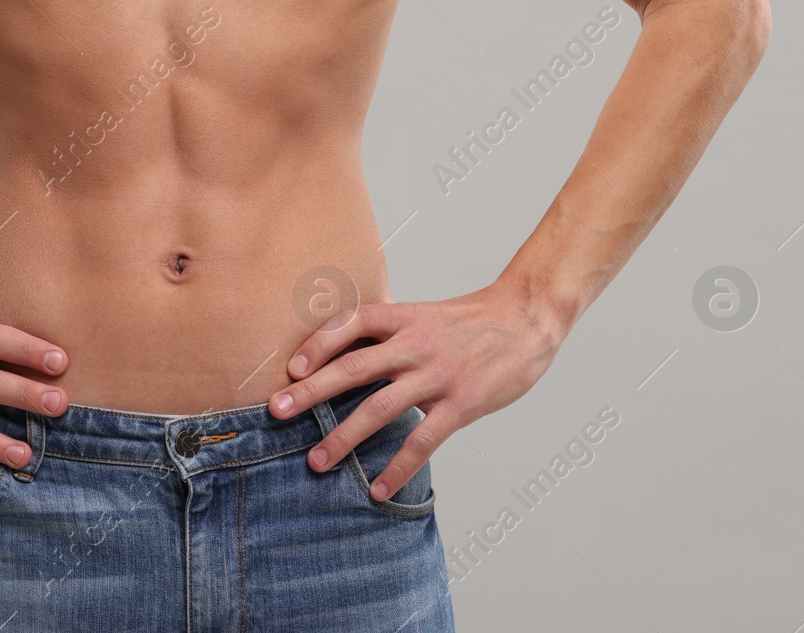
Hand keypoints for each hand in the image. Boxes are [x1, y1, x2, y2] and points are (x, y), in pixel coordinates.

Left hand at [268, 279, 564, 500]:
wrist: (526, 319)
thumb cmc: (469, 322)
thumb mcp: (424, 315)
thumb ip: (388, 334)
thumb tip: (342, 354)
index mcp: (404, 318)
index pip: (352, 322)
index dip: (319, 342)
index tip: (292, 368)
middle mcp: (416, 344)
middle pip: (354, 367)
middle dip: (312, 391)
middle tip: (276, 411)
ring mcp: (438, 374)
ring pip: (380, 407)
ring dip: (343, 437)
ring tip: (317, 461)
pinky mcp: (462, 403)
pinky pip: (423, 440)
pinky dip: (398, 466)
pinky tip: (379, 488)